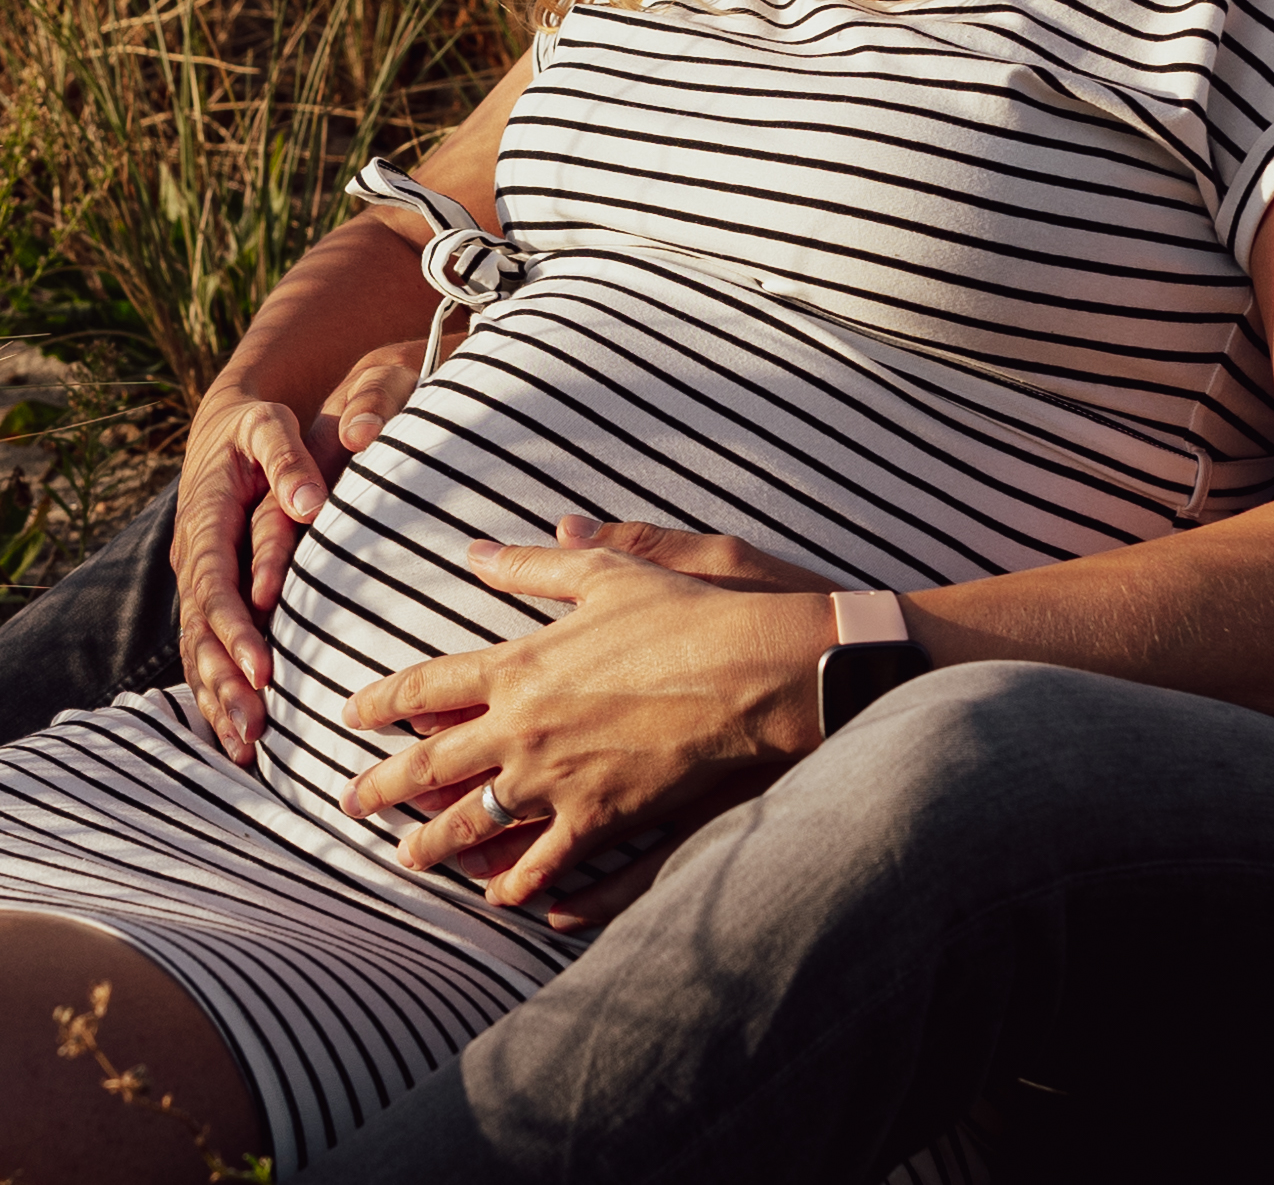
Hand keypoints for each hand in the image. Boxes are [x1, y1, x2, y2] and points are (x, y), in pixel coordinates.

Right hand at [173, 392, 333, 761]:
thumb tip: (308, 505)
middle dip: (225, 683)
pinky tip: (238, 736)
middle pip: (201, 632)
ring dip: (219, 700)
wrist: (230, 429)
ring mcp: (198, 581)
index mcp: (204, 521)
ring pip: (198, 650)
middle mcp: (193, 559)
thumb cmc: (259, 428)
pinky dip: (217, 692)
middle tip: (256, 728)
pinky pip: (205, 651)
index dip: (235, 631)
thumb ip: (288, 461)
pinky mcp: (210, 596)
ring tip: (246, 748)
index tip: (263, 671)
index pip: (216, 586)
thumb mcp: (270, 427)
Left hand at [336, 536, 833, 906]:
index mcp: (517, 664)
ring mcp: (557, 781)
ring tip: (407, 858)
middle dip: (381, 787)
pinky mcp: (602, 819)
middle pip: (429, 766)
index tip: (351, 716)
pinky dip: (517, 884)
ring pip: (473, 824)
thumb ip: (536, 564)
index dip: (380, 703)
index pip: (423, 687)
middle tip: (348, 804)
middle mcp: (521, 729)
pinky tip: (499, 896)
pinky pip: (543, 864)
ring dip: (432, 843)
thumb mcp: (609, 571)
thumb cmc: (687, 612)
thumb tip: (476, 550)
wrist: (752, 670)